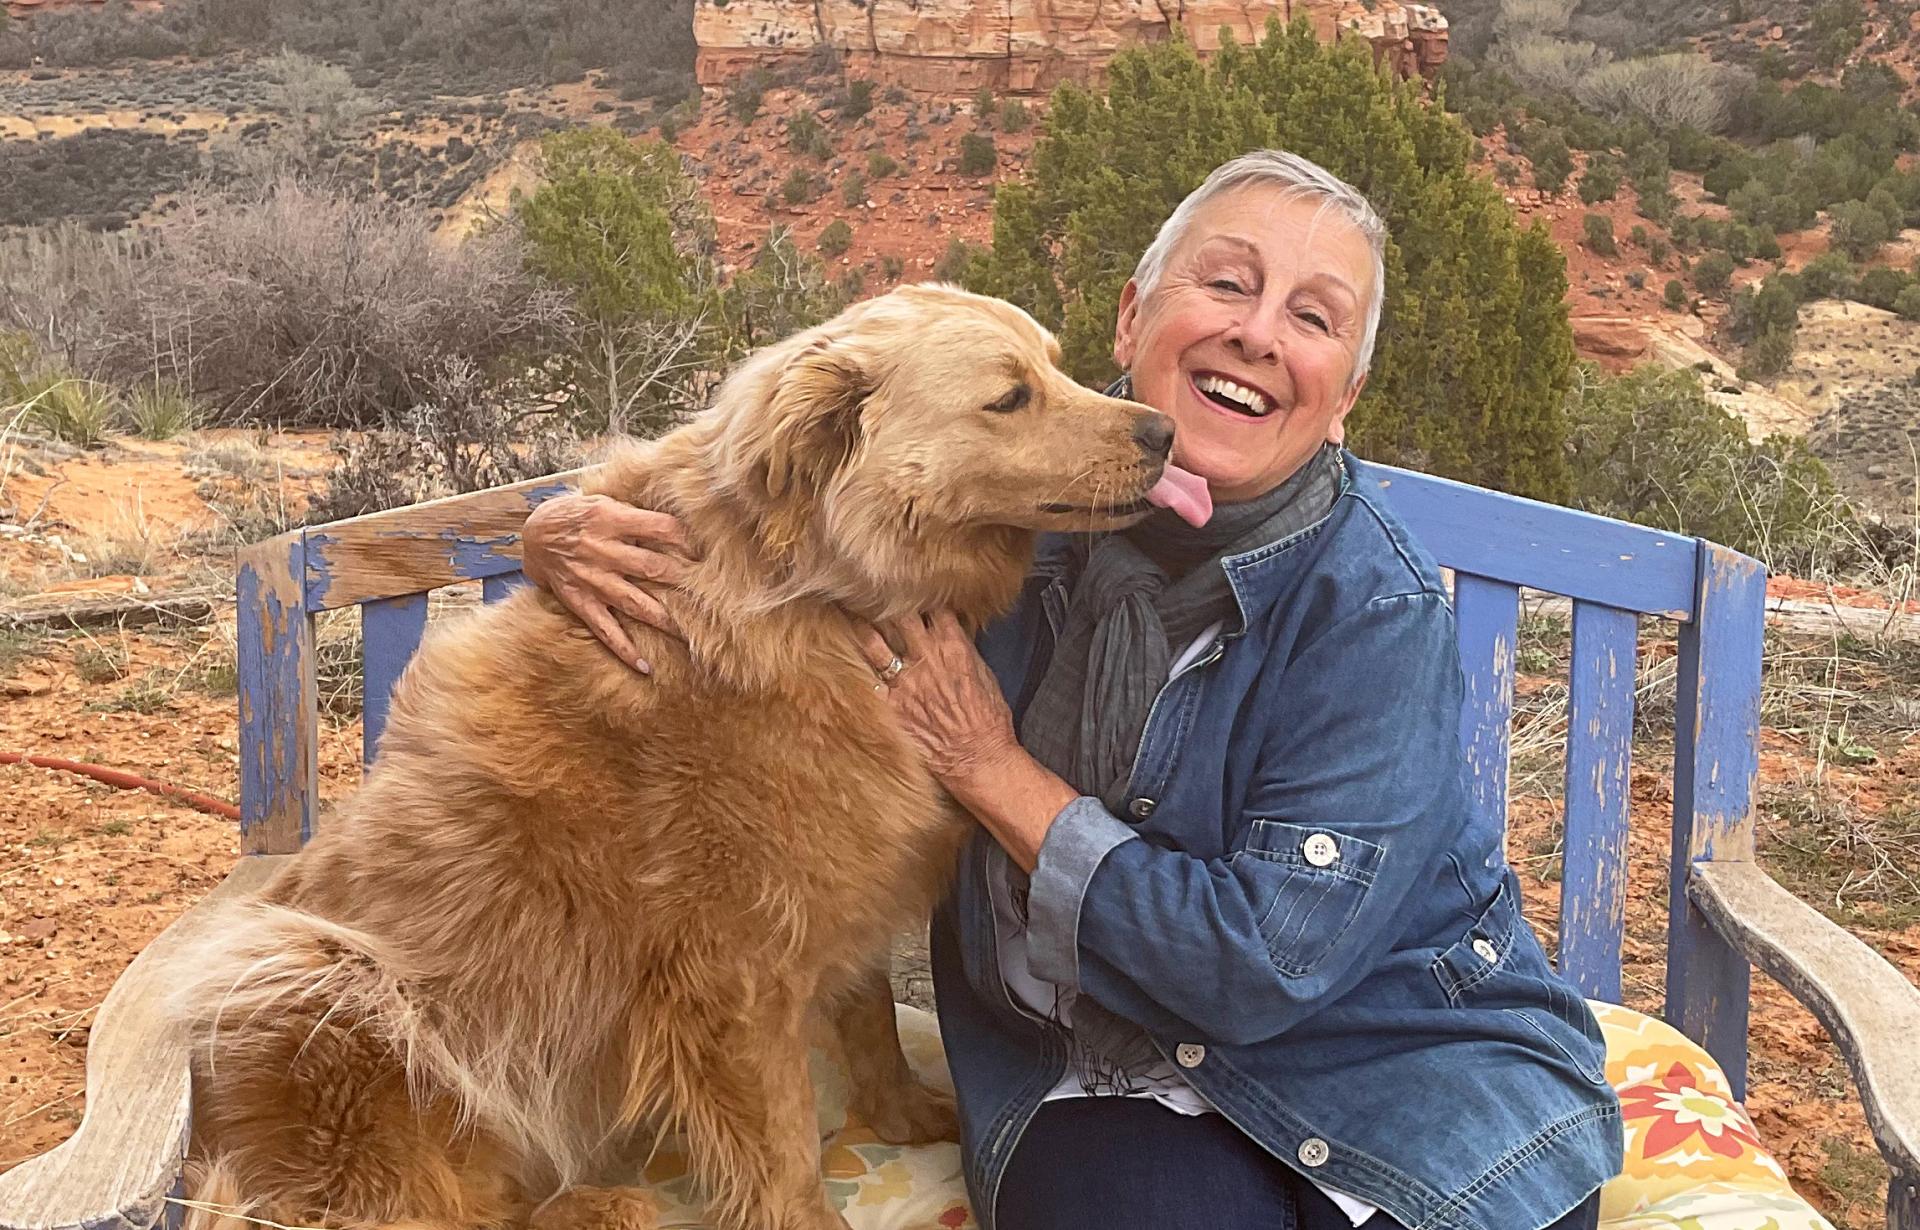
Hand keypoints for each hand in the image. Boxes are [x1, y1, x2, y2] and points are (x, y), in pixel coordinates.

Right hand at [521, 493, 696, 672]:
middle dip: (682, 579)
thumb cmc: (578, 515)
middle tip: (709, 592)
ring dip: (664, 620)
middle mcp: (603, 551)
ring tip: (689, 633)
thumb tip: (676, 525)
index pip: (660, 527)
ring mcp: (592, 580)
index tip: (703, 551)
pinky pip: (606, 630)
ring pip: (636, 603)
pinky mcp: (581, 602)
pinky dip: (625, 650)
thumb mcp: (605, 502)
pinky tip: (645, 667)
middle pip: (652, 567)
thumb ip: (634, 515)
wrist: (534, 535)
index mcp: (612, 519)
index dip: (685, 539)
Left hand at [855, 610, 1076, 870]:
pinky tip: (841, 655)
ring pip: (873, 642)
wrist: (979, 758)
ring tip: (846, 610)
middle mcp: (926, 658)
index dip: (920, 595)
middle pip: (898, 616)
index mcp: (954, 646)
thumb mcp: (984, 674)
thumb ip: (964, 648)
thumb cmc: (989, 719)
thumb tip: (951, 631)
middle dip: (883, 600)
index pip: (932, 607)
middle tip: (867, 587)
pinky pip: (868, 678)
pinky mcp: (891, 706)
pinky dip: (858, 666)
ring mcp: (905, 682)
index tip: (908, 587)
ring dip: (860, 624)